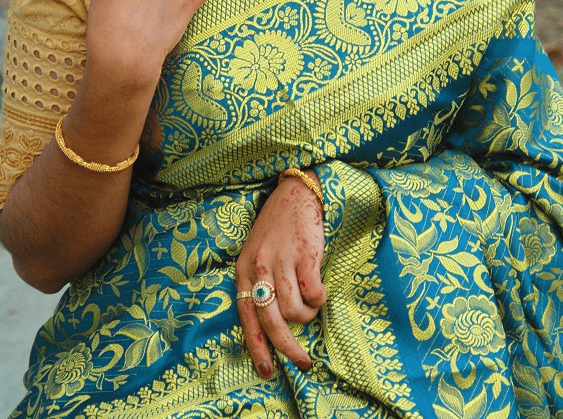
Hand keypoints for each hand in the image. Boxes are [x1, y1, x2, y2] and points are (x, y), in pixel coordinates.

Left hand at [235, 170, 326, 377]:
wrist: (296, 192)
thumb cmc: (278, 228)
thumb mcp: (258, 254)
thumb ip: (259, 284)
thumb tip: (273, 327)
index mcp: (243, 268)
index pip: (245, 316)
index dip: (256, 347)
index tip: (266, 371)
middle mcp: (258, 266)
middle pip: (271, 321)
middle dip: (287, 348)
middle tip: (303, 363)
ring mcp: (282, 259)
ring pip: (293, 311)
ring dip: (307, 316)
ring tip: (311, 306)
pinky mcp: (305, 254)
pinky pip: (313, 294)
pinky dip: (319, 299)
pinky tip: (319, 290)